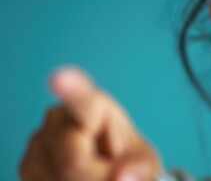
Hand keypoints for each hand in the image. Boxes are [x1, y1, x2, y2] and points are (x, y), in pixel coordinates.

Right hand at [19, 67, 161, 180]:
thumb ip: (140, 168)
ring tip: (93, 174)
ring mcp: (38, 141)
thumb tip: (123, 176)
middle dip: (96, 177)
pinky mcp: (26, 165)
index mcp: (94, 106)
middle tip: (113, 176)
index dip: (70, 89)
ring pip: (59, 178)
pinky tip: (73, 180)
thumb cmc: (129, 162)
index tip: (59, 78)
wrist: (108, 170)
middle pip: (73, 161)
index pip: (83, 100)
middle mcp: (58, 117)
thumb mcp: (145, 165)